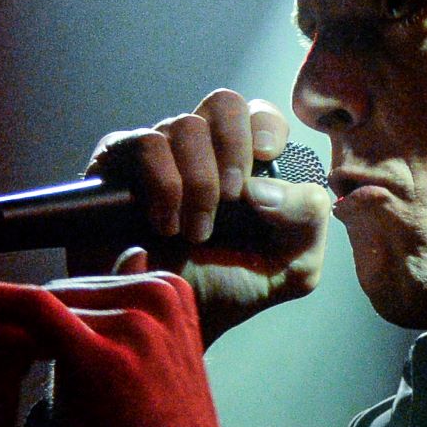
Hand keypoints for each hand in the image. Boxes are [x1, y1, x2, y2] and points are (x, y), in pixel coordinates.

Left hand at [0, 268, 281, 426]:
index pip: (73, 297)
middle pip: (45, 306)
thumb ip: (125, 323)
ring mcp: (128, 321)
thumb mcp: (151, 367)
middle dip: (1, 357)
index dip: (27, 333)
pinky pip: (28, 311)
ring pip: (26, 322)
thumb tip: (126, 257)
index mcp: (166, 291)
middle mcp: (150, 293)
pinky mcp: (98, 352)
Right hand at [86, 88, 330, 341]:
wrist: (168, 323)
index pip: (259, 114)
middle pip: (225, 102)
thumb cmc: (225, 291)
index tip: (265, 160)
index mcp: (244, 164)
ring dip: (200, 183)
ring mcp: (158, 153)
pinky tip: (165, 225)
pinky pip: (148, 145)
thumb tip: (265, 186)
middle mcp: (200, 151)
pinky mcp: (117, 163)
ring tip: (195, 232)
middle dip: (235, 149)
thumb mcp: (293, 266)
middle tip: (234, 198)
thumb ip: (309, 219)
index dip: (266, 127)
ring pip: (187, 125)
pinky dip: (166, 186)